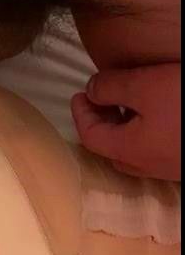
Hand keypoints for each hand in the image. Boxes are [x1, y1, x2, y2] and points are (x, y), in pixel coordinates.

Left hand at [71, 62, 180, 180]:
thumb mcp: (144, 86)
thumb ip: (111, 87)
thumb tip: (90, 90)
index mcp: (128, 150)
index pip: (89, 136)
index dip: (80, 114)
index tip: (79, 94)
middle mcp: (145, 166)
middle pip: (110, 147)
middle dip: (100, 122)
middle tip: (101, 99)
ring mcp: (167, 168)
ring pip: (134, 151)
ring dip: (124, 129)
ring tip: (130, 104)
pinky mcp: (183, 164)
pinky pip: (154, 150)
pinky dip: (145, 133)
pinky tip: (158, 116)